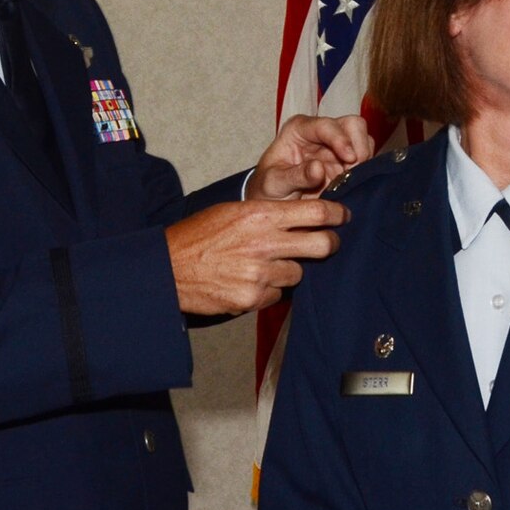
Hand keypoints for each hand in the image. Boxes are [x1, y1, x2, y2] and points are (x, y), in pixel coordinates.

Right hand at [164, 199, 348, 314]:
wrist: (166, 269)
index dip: (337, 214)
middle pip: (323, 245)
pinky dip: (269, 290)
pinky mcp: (253, 298)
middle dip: (329, 244)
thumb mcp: (232, 212)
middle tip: (327, 243)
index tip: (343, 216)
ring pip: (298, 273)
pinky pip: (277, 294)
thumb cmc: (198, 237)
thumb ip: (269, 215)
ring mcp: (260, 273)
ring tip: (263, 265)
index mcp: (260, 215)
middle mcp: (265, 243)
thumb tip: (302, 217)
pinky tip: (248, 281)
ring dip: (288, 270)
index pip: (316, 212)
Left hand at [246, 113, 375, 199]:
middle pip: (353, 125)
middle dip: (359, 147)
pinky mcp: (348, 162)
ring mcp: (337, 146)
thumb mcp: (275, 184)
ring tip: (351, 182)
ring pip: (365, 141)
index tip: (350, 159)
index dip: (341, 139)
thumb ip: (295, 176)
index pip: (326, 125)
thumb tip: (318, 168)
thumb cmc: (269, 188)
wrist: (276, 202)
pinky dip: (366, 172)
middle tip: (354, 172)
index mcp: (299, 129)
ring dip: (365, 161)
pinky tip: (355, 186)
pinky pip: (368, 160)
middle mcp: (321, 132)